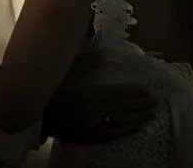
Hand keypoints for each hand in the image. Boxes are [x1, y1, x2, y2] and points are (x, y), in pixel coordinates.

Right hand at [43, 52, 157, 143]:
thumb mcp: (65, 74)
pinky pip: (113, 135)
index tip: (146, 89)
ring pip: (121, 122)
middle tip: (155, 102)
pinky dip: (127, 131)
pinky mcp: (90, 137)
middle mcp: (94, 111)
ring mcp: (93, 126)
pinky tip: (137, 128)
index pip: (117, 93)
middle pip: (123, 108)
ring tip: (151, 114)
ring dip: (138, 118)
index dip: (133, 92)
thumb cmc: (51, 92)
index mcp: (89, 94)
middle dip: (140, 104)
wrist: (37, 116)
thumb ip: (85, 64)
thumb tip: (104, 54)